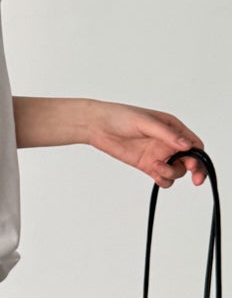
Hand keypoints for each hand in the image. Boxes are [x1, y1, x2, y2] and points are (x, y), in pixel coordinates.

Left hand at [86, 100, 206, 187]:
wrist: (97, 126)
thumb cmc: (121, 117)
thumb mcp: (145, 123)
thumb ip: (166, 135)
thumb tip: (186, 146)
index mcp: (173, 129)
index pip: (194, 145)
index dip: (198, 156)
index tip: (194, 165)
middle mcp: (168, 143)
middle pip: (189, 160)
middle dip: (194, 170)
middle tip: (194, 178)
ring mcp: (158, 155)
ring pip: (176, 171)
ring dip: (172, 173)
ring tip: (157, 168)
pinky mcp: (146, 165)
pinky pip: (161, 177)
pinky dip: (163, 180)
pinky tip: (156, 176)